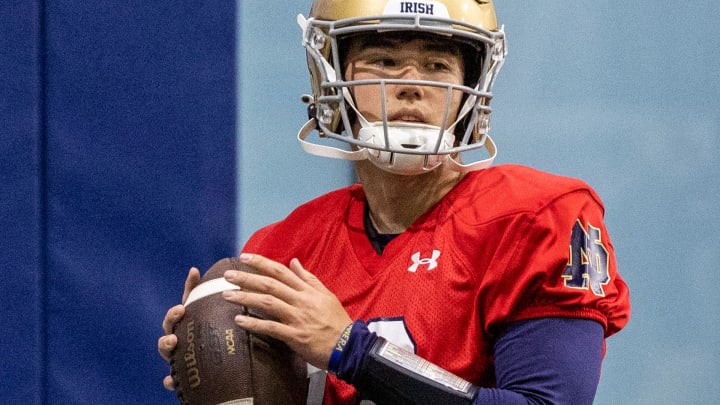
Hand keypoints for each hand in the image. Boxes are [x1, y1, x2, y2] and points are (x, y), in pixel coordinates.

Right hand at [157, 266, 200, 390]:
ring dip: (166, 346)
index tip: (182, 308)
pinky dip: (169, 381)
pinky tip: (170, 381)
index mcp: (185, 327)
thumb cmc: (211, 334)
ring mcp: (178, 359)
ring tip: (173, 342)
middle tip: (178, 321)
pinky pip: (173, 381)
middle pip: (167, 333)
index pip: (177, 317)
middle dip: (171, 324)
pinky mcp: (182, 376)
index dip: (175, 313)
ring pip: (166, 353)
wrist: (220, 366)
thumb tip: (195, 269)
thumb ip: (204, 294)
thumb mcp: (211, 313)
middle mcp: (178, 342)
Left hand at [222, 253, 351, 369]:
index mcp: (307, 290)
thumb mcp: (326, 294)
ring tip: (227, 295)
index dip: (261, 263)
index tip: (244, 257)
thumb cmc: (337, 321)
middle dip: (247, 278)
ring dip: (246, 298)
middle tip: (228, 275)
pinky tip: (239, 320)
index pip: (281, 271)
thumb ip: (308, 278)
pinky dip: (254, 323)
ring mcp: (297, 318)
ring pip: (268, 303)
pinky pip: (271, 328)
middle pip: (270, 284)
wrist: (349, 346)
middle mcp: (301, 300)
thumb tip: (294, 262)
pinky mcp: (295, 336)